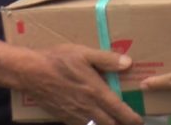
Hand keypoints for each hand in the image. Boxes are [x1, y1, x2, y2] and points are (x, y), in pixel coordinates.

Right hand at [17, 43, 142, 124]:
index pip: (119, 110)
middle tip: (131, 124)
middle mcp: (87, 107)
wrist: (30, 72)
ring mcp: (74, 115)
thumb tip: (128, 63)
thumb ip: (107, 59)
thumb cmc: (58, 60)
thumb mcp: (84, 53)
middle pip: (110, 124)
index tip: (140, 122)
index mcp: (96, 92)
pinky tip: (93, 122)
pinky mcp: (64, 117)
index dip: (132, 118)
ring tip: (114, 122)